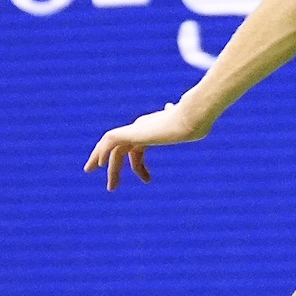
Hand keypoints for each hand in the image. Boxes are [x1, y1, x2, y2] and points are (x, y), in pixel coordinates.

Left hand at [84, 101, 207, 190]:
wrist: (191, 121)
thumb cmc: (195, 125)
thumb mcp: (188, 128)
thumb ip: (179, 122)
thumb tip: (172, 107)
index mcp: (152, 128)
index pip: (138, 148)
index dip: (139, 165)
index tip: (147, 181)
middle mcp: (141, 127)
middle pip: (122, 150)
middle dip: (115, 168)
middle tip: (112, 187)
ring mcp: (136, 129)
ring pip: (114, 149)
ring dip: (111, 169)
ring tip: (112, 188)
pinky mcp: (133, 131)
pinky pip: (111, 140)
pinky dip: (103, 152)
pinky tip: (100, 165)